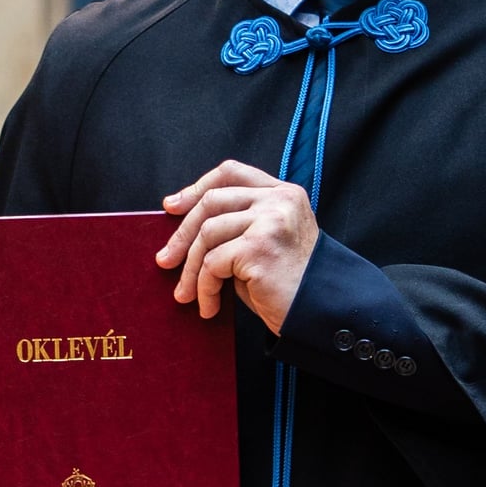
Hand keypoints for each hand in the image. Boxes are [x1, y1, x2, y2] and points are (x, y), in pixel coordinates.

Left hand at [157, 162, 320, 332]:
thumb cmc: (289, 286)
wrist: (320, 313)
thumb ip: (237, 226)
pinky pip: (213, 263)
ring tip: (186, 295)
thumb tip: (184, 232)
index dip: (197, 186)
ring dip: (191, 269)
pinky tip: (209, 306)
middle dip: (182, 233)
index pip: (232, 173)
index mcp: (283, 194)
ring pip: (208, 233)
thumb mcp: (264, 244)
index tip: (172, 206)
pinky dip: (204, 287)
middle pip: (213, 201)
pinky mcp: (259, 247)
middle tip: (165, 260)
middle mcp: (279, 201)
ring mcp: (270, 221)